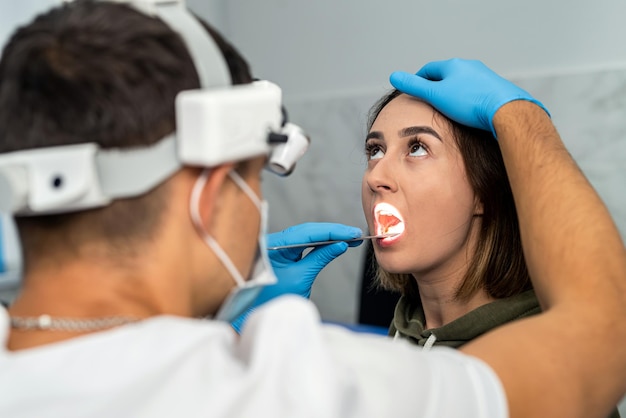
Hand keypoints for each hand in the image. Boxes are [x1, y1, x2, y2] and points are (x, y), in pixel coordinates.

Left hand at [231, 222, 362, 332]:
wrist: (253, 316)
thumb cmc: (272, 300)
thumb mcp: (301, 278)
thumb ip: (320, 258)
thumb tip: (341, 244)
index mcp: (272, 245)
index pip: (307, 232)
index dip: (332, 231)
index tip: (352, 232)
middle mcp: (273, 242)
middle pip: (307, 231)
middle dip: (332, 232)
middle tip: (355, 234)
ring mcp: (276, 248)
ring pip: (305, 236)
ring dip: (327, 236)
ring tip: (349, 238)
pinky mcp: (281, 255)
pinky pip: (302, 244)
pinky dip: (319, 244)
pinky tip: (333, 243)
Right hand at [389, 58, 548, 135]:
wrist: (504, 110)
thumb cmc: (469, 103)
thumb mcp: (435, 94)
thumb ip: (414, 87)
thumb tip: (394, 76)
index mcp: (453, 65)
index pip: (429, 69)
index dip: (418, 80)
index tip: (413, 91)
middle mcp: (470, 67)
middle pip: (446, 75)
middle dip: (436, 86)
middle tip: (428, 100)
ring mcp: (484, 77)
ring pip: (462, 84)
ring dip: (452, 93)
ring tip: (446, 108)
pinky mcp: (495, 89)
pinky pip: (475, 93)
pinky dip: (467, 100)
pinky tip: (466, 112)